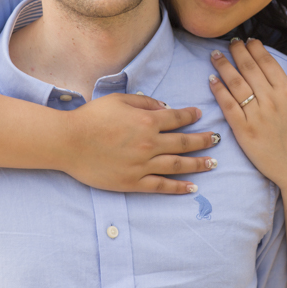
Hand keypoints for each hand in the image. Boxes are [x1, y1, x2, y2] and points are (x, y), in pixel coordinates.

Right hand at [59, 93, 218, 193]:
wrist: (69, 142)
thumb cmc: (92, 117)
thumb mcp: (119, 100)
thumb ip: (145, 102)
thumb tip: (166, 107)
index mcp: (147, 121)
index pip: (177, 118)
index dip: (191, 115)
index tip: (200, 115)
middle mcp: (149, 144)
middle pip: (184, 142)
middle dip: (203, 140)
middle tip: (217, 140)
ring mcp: (142, 165)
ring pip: (178, 165)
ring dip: (198, 164)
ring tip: (212, 164)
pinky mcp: (132, 182)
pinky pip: (161, 186)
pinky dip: (178, 187)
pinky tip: (192, 187)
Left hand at [208, 39, 286, 192]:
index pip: (267, 61)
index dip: (255, 48)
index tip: (248, 41)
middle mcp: (271, 100)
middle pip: (248, 67)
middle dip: (237, 51)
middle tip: (229, 42)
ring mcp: (256, 115)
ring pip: (235, 83)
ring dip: (223, 66)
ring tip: (215, 54)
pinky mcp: (244, 131)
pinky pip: (228, 106)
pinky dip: (218, 90)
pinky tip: (211, 79)